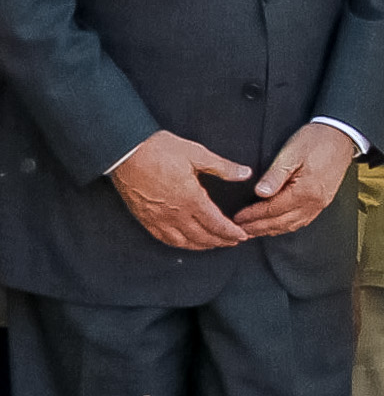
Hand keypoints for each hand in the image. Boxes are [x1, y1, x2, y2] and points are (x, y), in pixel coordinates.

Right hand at [109, 129, 253, 250]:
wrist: (125, 151)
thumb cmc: (159, 150)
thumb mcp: (197, 154)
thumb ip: (223, 167)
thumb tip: (245, 173)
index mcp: (191, 199)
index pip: (216, 224)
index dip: (231, 233)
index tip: (242, 236)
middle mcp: (174, 213)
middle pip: (202, 236)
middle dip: (220, 241)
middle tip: (232, 242)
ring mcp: (157, 218)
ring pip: (183, 241)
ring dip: (201, 245)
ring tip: (213, 244)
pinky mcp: (144, 218)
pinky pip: (163, 238)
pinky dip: (178, 243)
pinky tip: (185, 242)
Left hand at [233, 121, 358, 236]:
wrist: (341, 136)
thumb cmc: (316, 140)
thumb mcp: (291, 153)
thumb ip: (275, 175)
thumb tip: (260, 193)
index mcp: (306, 191)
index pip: (272, 209)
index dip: (253, 215)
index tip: (237, 219)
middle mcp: (315, 202)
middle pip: (281, 222)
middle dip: (258, 227)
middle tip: (239, 231)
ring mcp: (320, 204)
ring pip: (291, 225)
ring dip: (270, 230)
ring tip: (253, 231)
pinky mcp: (323, 201)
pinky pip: (302, 221)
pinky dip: (286, 226)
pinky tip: (276, 226)